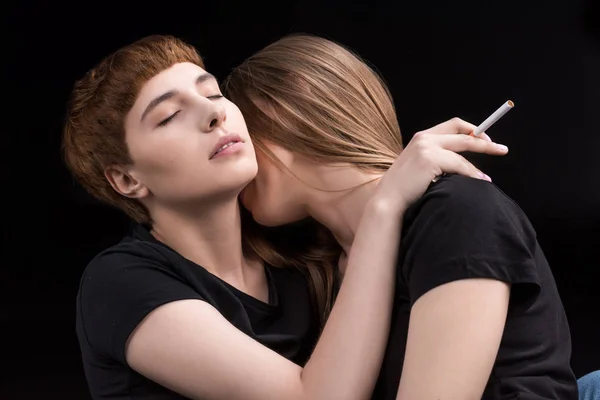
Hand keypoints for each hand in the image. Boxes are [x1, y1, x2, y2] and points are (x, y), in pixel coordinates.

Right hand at [371, 117, 507, 213]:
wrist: (388, 200)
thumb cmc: (403, 189)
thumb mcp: (418, 167)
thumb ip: (435, 158)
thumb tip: (460, 162)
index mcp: (421, 137)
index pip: (453, 125)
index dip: (472, 130)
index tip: (485, 139)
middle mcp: (424, 138)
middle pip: (463, 133)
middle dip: (485, 141)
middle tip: (501, 149)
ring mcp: (427, 147)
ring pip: (463, 149)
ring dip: (480, 162)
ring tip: (488, 177)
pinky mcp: (430, 159)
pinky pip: (460, 165)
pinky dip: (472, 174)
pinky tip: (480, 181)